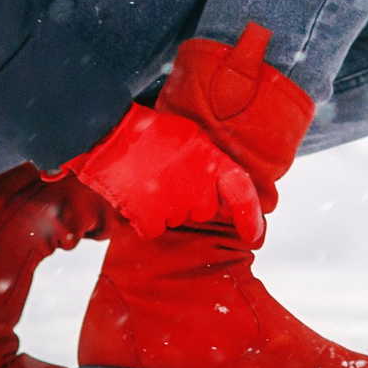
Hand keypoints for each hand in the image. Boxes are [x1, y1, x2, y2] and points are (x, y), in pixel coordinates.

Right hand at [62, 103, 264, 245]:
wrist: (113, 135)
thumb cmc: (152, 131)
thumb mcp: (193, 137)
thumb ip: (210, 162)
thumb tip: (219, 184)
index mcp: (212, 162)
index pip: (242, 193)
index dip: (251, 217)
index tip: (254, 235)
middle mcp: (198, 186)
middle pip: (204, 210)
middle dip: (192, 201)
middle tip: (172, 180)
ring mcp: (173, 204)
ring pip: (178, 218)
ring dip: (168, 207)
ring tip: (151, 181)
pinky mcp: (149, 217)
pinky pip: (155, 229)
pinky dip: (146, 219)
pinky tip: (138, 197)